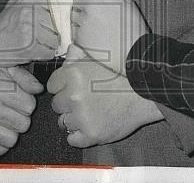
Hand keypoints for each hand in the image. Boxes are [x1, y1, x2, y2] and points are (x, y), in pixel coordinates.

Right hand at [0, 0, 58, 65]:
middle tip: (48, 33)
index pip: (58, 4)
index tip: (61, 19)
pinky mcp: (30, 47)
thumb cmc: (5, 23)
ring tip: (41, 42)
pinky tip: (37, 50)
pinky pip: (50, 52)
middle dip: (57, 29)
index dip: (61, 14)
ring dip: (52, 43)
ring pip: (56, 38)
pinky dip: (46, 54)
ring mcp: (30, 30)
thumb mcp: (19, 2)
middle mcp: (31, 12)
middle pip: (59, 22)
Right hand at [0, 65, 43, 157]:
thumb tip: (39, 89)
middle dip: (20, 116)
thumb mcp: (8, 69)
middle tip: (10, 108)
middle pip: (23, 125)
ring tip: (4, 119)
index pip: (30, 107)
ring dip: (11, 131)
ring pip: (12, 140)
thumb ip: (25, 78)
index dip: (27, 101)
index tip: (18, 97)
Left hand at [48, 44, 162, 147]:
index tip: (72, 90)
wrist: (142, 96)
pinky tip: (89, 126)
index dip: (62, 88)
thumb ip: (77, 54)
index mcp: (73, 74)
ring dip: (73, 120)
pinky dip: (78, 135)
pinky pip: (72, 139)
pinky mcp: (90, 134)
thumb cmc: (119, 77)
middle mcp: (73, 95)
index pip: (51, 86)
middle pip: (56, 105)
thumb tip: (67, 52)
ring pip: (63, 122)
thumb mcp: (97, 59)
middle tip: (84, 102)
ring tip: (89, 114)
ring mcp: (81, 117)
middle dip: (67, 104)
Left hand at [70, 0, 148, 74]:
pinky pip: (74, 30)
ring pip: (74, 15)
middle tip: (100, 11)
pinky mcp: (79, 39)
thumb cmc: (132, 29)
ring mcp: (82, 25)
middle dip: (84, 3)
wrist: (132, 53)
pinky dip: (82, 31)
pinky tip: (96, 34)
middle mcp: (87, 9)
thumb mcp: (125, 1)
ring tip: (99, 24)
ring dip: (82, 17)